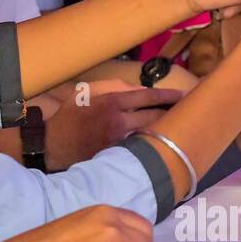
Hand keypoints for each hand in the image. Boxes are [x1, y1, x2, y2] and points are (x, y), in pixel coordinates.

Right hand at [44, 84, 181, 170]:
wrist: (55, 144)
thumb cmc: (71, 115)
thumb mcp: (87, 91)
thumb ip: (112, 86)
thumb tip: (137, 89)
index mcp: (112, 101)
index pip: (148, 96)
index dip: (168, 95)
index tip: (182, 94)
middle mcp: (120, 121)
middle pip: (156, 116)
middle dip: (172, 112)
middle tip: (186, 111)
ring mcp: (121, 140)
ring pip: (151, 132)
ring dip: (164, 129)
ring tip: (177, 126)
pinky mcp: (119, 155)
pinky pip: (140, 146)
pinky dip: (150, 142)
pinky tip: (158, 141)